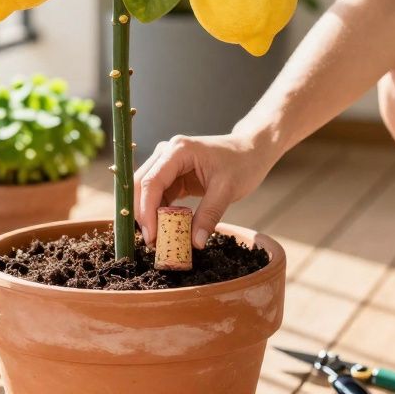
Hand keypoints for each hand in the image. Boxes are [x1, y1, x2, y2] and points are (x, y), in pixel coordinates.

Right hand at [134, 133, 278, 248]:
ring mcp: (169, 163)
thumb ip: (209, 215)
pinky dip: (160, 213)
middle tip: (151, 242)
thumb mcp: (227, 190)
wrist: (252, 151)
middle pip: (141, 185)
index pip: (152, 182)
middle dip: (142, 214)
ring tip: (158, 240)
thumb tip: (195, 243)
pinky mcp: (174, 175)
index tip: (151, 237)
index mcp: (178, 150)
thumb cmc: (243, 163)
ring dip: (149, 215)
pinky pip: (159, 196)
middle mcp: (167, 153)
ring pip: (147, 192)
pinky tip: (166, 229)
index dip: (147, 211)